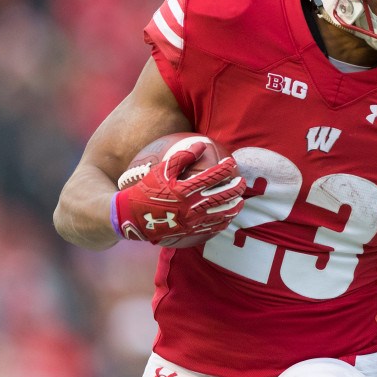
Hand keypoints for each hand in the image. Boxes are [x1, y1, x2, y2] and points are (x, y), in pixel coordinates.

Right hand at [112, 141, 245, 245]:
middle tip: (242, 181)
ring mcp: (193, 221)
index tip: (231, 162)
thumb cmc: (147, 190)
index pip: (213, 176)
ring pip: (223, 214)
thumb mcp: (161, 171)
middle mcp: (192, 206)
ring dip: (235, 206)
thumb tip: (201, 145)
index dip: (226, 168)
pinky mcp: (191, 232)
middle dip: (237, 188)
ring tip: (241, 200)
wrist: (134, 218)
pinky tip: (228, 216)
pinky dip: (224, 221)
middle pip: (224, 196)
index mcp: (186, 189)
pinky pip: (213, 228)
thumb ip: (182, 157)